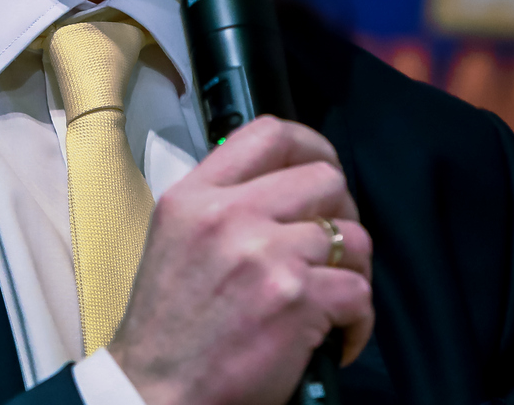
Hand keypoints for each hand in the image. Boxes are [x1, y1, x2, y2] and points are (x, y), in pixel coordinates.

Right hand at [108, 115, 373, 404]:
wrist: (153, 393)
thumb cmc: (168, 330)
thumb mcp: (174, 239)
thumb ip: (221, 205)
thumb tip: (283, 186)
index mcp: (195, 197)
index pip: (268, 133)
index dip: (312, 146)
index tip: (323, 169)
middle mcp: (229, 216)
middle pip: (325, 180)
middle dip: (341, 215)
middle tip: (332, 249)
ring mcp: (264, 255)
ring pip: (353, 237)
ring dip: (354, 271)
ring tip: (334, 299)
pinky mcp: (295, 300)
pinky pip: (360, 291)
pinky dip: (358, 321)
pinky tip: (336, 337)